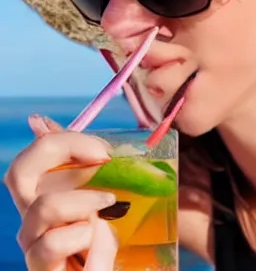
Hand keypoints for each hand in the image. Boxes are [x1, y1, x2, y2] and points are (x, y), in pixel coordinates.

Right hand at [4, 117, 116, 270]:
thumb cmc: (114, 237)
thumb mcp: (107, 193)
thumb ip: (84, 163)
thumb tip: (41, 121)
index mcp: (47, 195)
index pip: (32, 156)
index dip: (61, 139)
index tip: (103, 148)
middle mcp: (34, 219)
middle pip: (18, 172)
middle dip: (64, 152)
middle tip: (104, 159)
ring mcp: (35, 245)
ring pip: (42, 206)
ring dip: (83, 199)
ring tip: (109, 204)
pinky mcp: (43, 269)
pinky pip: (50, 245)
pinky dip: (83, 237)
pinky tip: (98, 241)